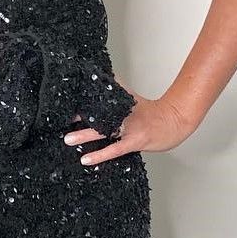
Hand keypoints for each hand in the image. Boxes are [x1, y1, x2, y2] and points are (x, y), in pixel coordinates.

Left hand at [64, 90, 195, 165]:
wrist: (175, 121)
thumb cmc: (153, 112)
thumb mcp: (131, 98)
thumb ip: (117, 90)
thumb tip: (102, 78)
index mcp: (121, 101)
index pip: (98, 99)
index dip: (82, 101)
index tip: (66, 102)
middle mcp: (124, 112)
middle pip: (98, 114)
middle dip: (79, 117)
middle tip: (61, 119)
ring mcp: (129, 128)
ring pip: (103, 131)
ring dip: (84, 135)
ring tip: (68, 138)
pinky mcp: (135, 142)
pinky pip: (114, 149)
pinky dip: (100, 154)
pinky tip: (86, 159)